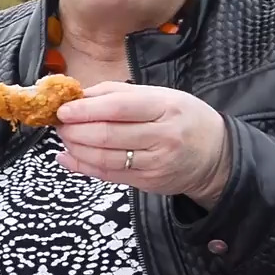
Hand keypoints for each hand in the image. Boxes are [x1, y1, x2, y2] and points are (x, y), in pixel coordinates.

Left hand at [55, 82, 230, 206]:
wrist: (216, 155)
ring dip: (76, 148)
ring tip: (64, 137)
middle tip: (59, 124)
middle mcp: (163, 136)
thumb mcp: (159, 95)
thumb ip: (117, 93)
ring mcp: (156, 162)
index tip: (63, 109)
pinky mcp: (148, 182)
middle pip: (108, 135)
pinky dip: (82, 166)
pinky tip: (67, 157)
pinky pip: (108, 175)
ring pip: (105, 158)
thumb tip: (78, 95)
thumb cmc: (181, 118)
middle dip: (76, 130)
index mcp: (165, 107)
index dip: (86, 109)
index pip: (119, 107)